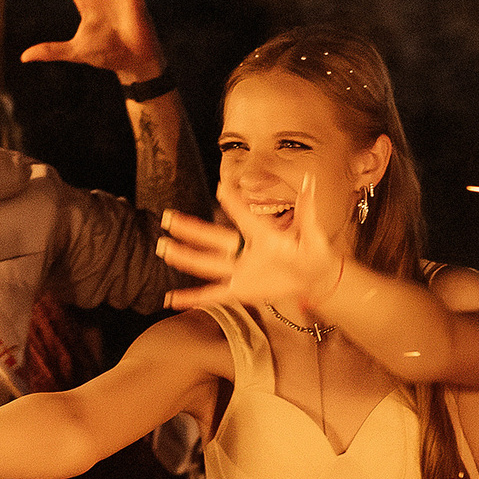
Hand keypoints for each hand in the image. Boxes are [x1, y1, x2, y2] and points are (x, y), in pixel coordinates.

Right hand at [159, 177, 346, 313]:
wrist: (314, 279)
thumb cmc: (313, 253)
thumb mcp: (313, 232)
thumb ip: (306, 209)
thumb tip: (309, 180)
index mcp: (263, 235)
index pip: (244, 217)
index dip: (233, 203)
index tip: (221, 188)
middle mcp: (245, 250)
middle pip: (213, 239)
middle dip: (191, 229)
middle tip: (169, 218)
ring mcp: (240, 271)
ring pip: (207, 264)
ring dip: (185, 257)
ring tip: (164, 248)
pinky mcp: (240, 290)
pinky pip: (213, 294)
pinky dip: (192, 298)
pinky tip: (173, 298)